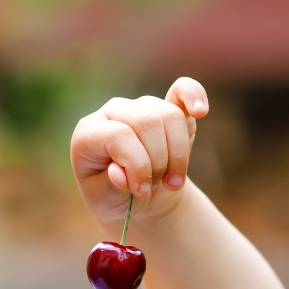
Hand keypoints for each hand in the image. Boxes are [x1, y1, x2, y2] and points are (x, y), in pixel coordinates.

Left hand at [70, 78, 209, 228]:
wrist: (137, 197)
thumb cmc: (113, 197)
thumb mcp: (104, 199)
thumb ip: (110, 186)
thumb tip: (119, 172)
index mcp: (88, 133)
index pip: (118, 135)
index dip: (136, 165)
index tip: (142, 190)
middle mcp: (113, 111)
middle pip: (147, 123)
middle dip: (159, 160)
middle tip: (157, 186)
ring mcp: (140, 105)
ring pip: (171, 116)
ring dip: (178, 154)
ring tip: (172, 181)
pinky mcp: (167, 106)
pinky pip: (183, 89)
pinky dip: (194, 97)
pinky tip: (200, 112)